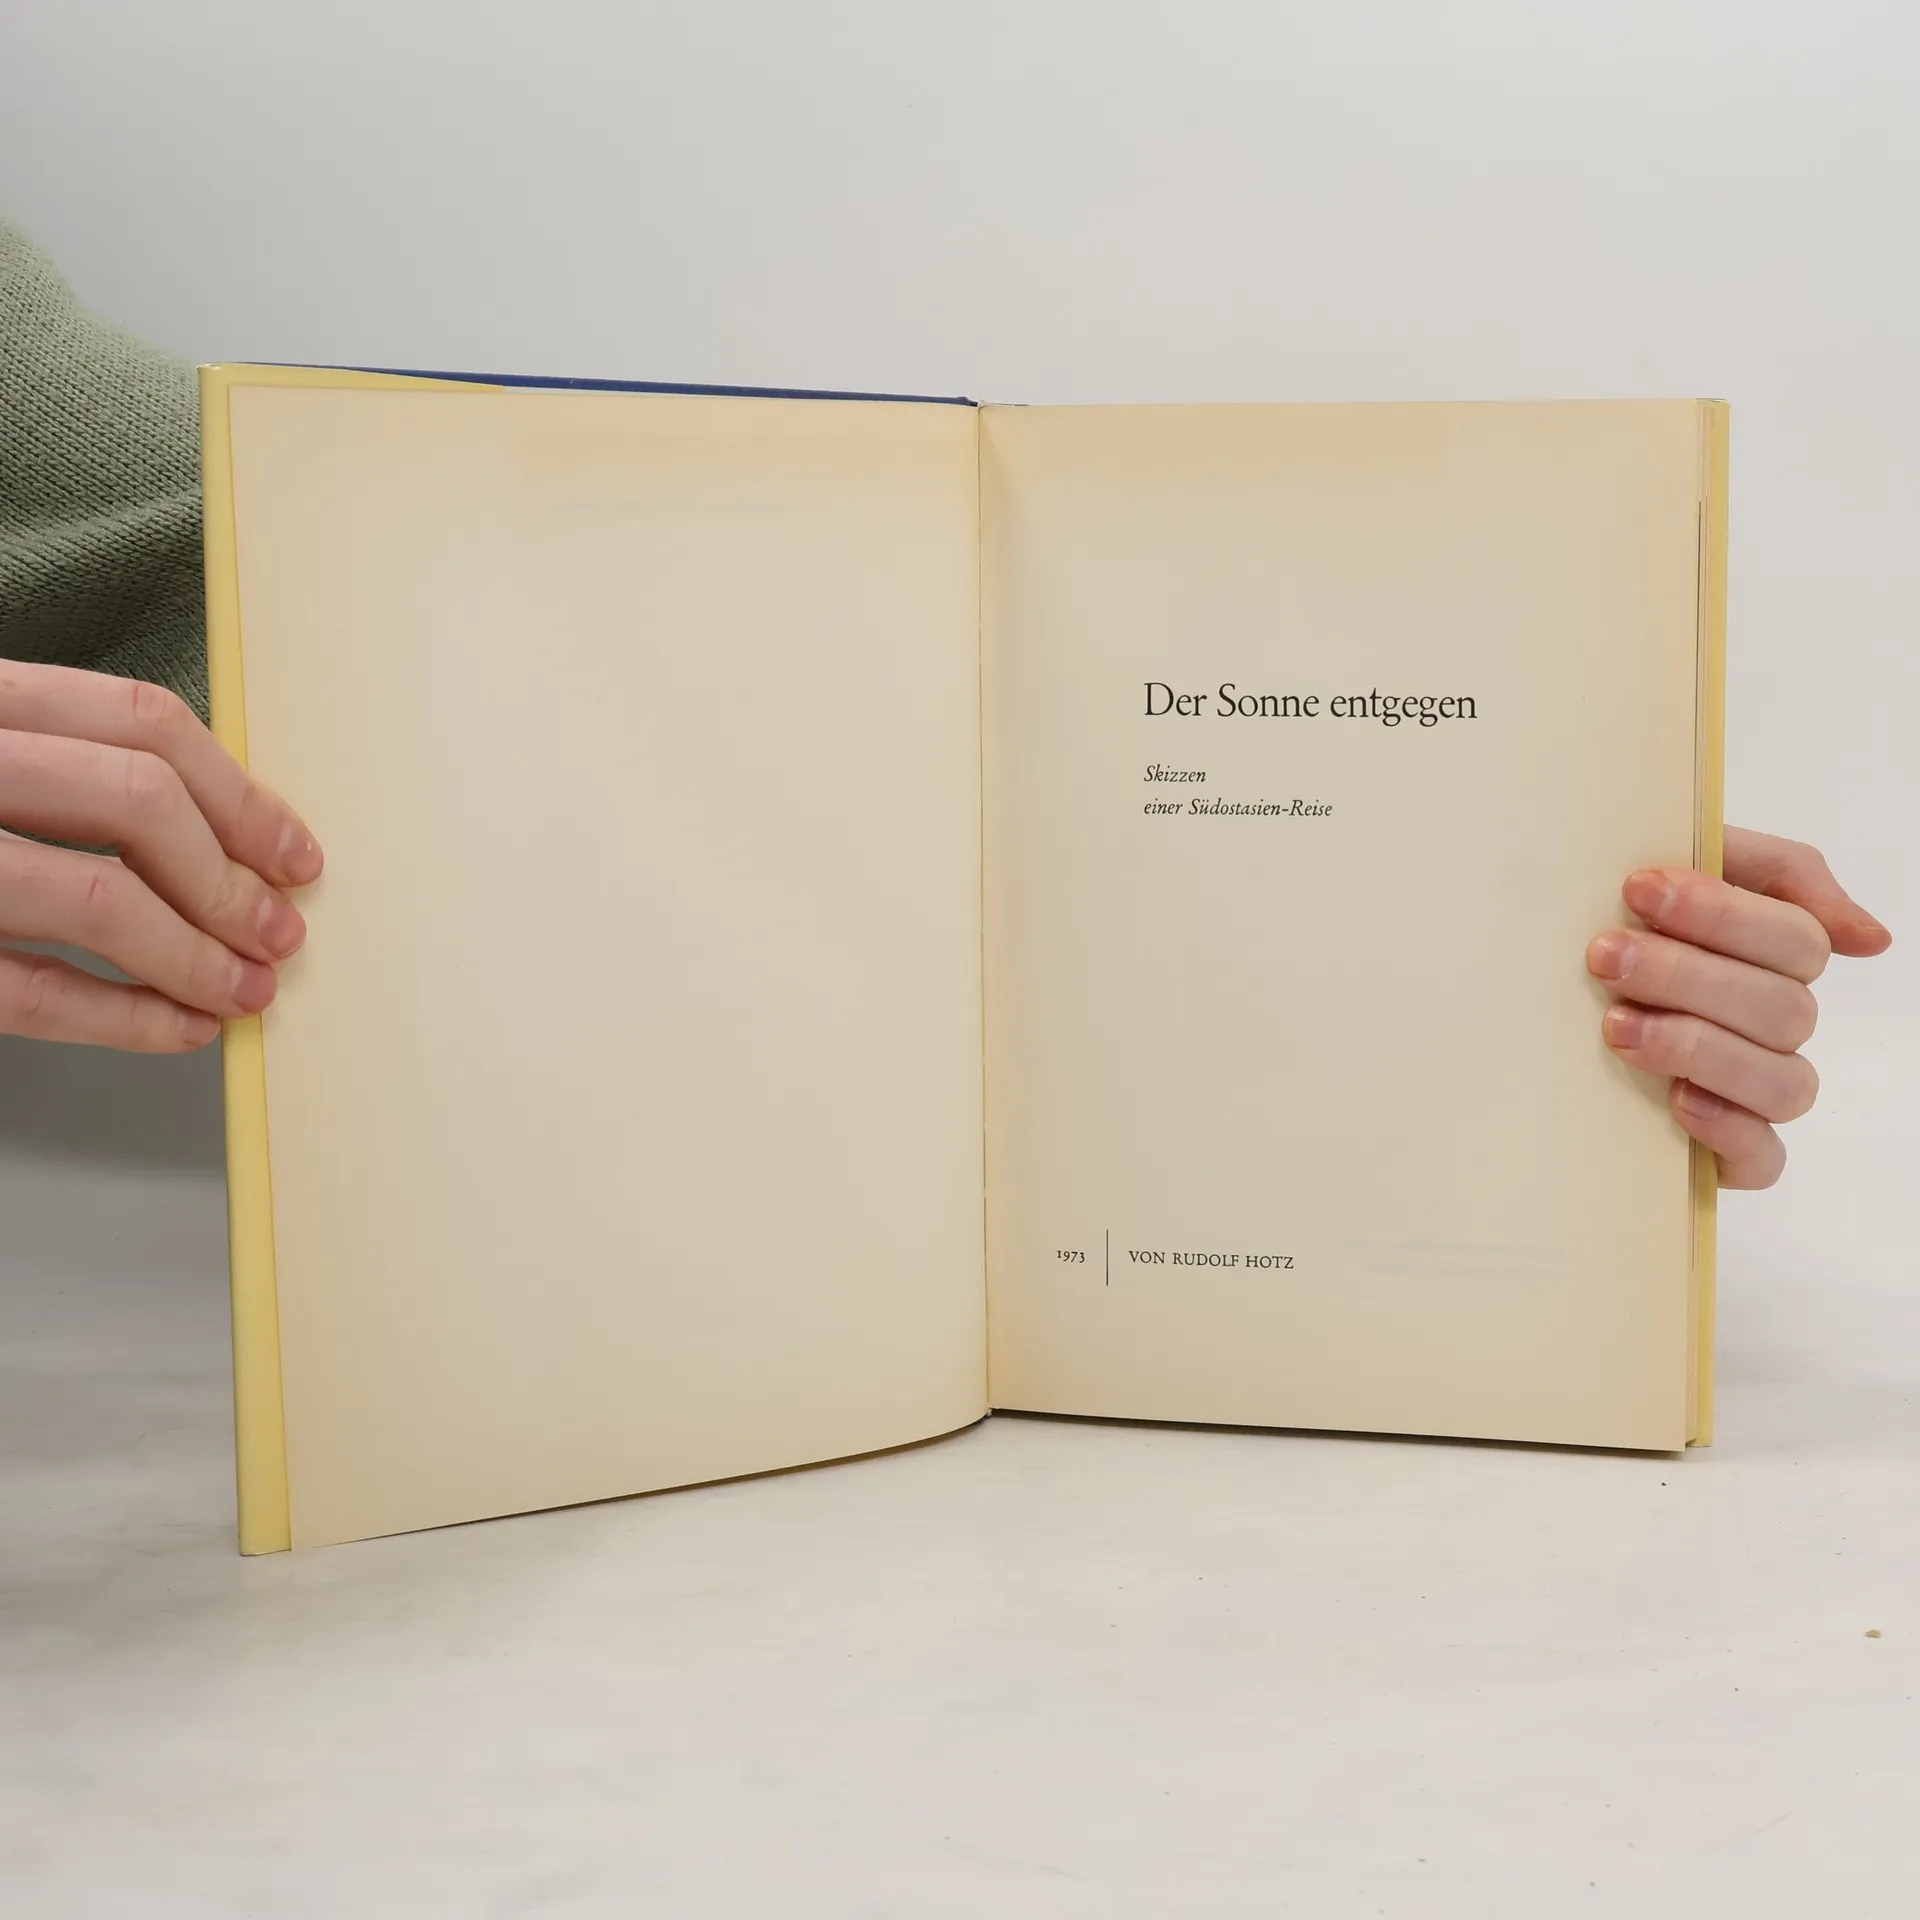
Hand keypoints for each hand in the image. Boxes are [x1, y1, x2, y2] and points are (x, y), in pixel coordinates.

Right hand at [0, 662, 321, 1051]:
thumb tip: (230, 839)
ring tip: (246, 990)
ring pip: (92, 896)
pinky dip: (126, 1017)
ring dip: (195, 955)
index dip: (239, 794)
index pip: (137, 721)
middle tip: (279, 932)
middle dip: (229, 877)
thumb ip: (65, 770)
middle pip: (133, 800)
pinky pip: (31, 989)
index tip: (295, 855)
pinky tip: (182, 1028)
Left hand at [1587, 826, 1889, 1189]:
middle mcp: (1776, 1025)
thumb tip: (1873, 940)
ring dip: (1697, 1047)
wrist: (1532, 977)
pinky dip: (1728, 1128)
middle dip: (1686, 975)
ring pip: (1782, 1082)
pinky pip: (1762, 1157)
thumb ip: (1780, 874)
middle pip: (1782, 1008)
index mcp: (1777, 956)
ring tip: (1615, 1024)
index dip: (1723, 914)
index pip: (1795, 939)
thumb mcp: (1684, 861)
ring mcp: (1756, 1090)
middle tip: (1604, 955)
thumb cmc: (1619, 920)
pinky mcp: (1729, 1150)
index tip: (1638, 888)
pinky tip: (1676, 1098)